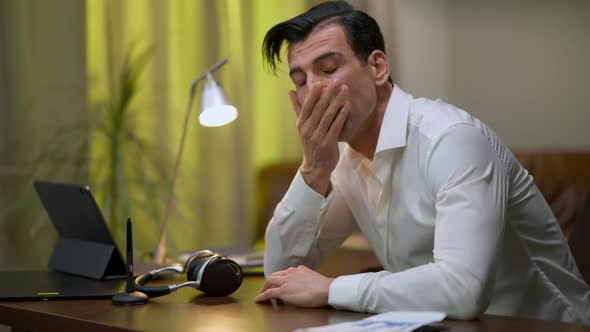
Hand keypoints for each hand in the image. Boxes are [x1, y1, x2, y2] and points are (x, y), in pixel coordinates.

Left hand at [255, 265, 334, 307]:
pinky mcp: (284, 291)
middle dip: (268, 282)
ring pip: (269, 281)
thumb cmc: (325, 287)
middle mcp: (291, 273)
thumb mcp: (313, 278)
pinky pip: (269, 293)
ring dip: (264, 288)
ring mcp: (286, 281)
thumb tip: (303, 284)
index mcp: (298, 270)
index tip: (277, 284)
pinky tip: (258, 300)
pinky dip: (261, 296)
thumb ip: (305, 279)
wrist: (327, 289)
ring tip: (261, 295)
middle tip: (266, 289)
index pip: (284, 273)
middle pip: (274, 276)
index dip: (278, 279)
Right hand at [289, 81, 349, 195]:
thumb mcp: (302, 126)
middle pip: (319, 108)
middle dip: (329, 94)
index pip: (307, 106)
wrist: (316, 166)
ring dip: (337, 101)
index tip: (321, 82)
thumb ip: (298, 108)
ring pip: (328, 116)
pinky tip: (347, 105)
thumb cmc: (311, 143)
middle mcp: (308, 129)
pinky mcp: (328, 143)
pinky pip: (336, 126)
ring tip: (345, 90)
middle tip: (338, 81)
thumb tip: (290, 91)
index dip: (313, 94)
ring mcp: (317, 137)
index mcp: (301, 124)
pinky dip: (342, 115)